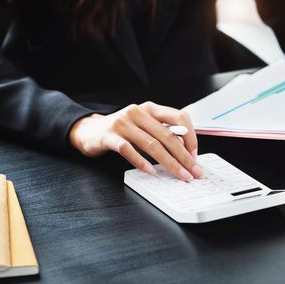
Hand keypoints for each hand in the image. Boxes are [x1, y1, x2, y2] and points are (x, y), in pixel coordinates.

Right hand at [69, 101, 201, 180]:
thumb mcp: (144, 126)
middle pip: (167, 136)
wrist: (89, 130)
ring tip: (179, 175)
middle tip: (194, 172)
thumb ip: (162, 133)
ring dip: (169, 163)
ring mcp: (123, 123)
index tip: (195, 155)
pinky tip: (150, 171)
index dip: (191, 136)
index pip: (179, 117)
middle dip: (184, 156)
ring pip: (151, 144)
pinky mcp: (110, 136)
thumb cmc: (122, 131)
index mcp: (151, 108)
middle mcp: (138, 112)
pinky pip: (128, 150)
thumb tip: (185, 151)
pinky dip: (141, 162)